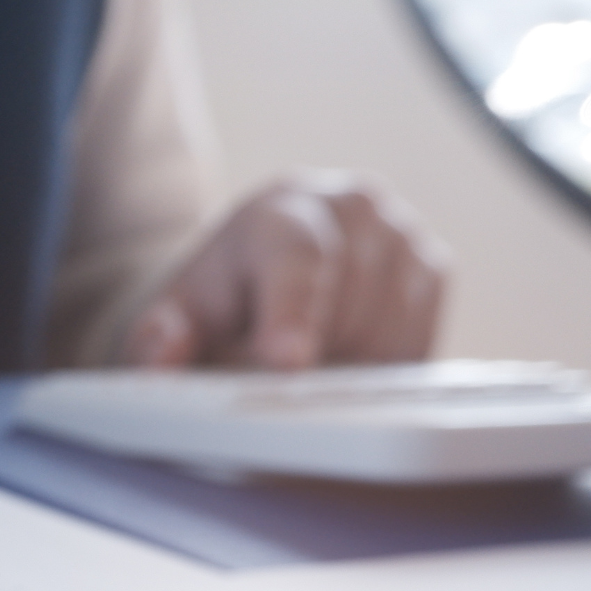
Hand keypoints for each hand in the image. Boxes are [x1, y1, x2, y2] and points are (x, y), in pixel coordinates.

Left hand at [117, 173, 449, 369]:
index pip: (296, 258)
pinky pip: (416, 346)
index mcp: (283, 207)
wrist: (264, 278)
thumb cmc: (219, 303)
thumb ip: (157, 340)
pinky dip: (378, 375)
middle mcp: (354, 207)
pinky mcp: (433, 270)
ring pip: (386, 334)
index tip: (285, 362)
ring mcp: (403, 234)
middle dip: (309, 362)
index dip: (292, 314)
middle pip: (347, 309)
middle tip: (273, 384)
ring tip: (303, 369)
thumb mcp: (173, 320)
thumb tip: (163, 354)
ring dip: (344, 374)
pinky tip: (341, 369)